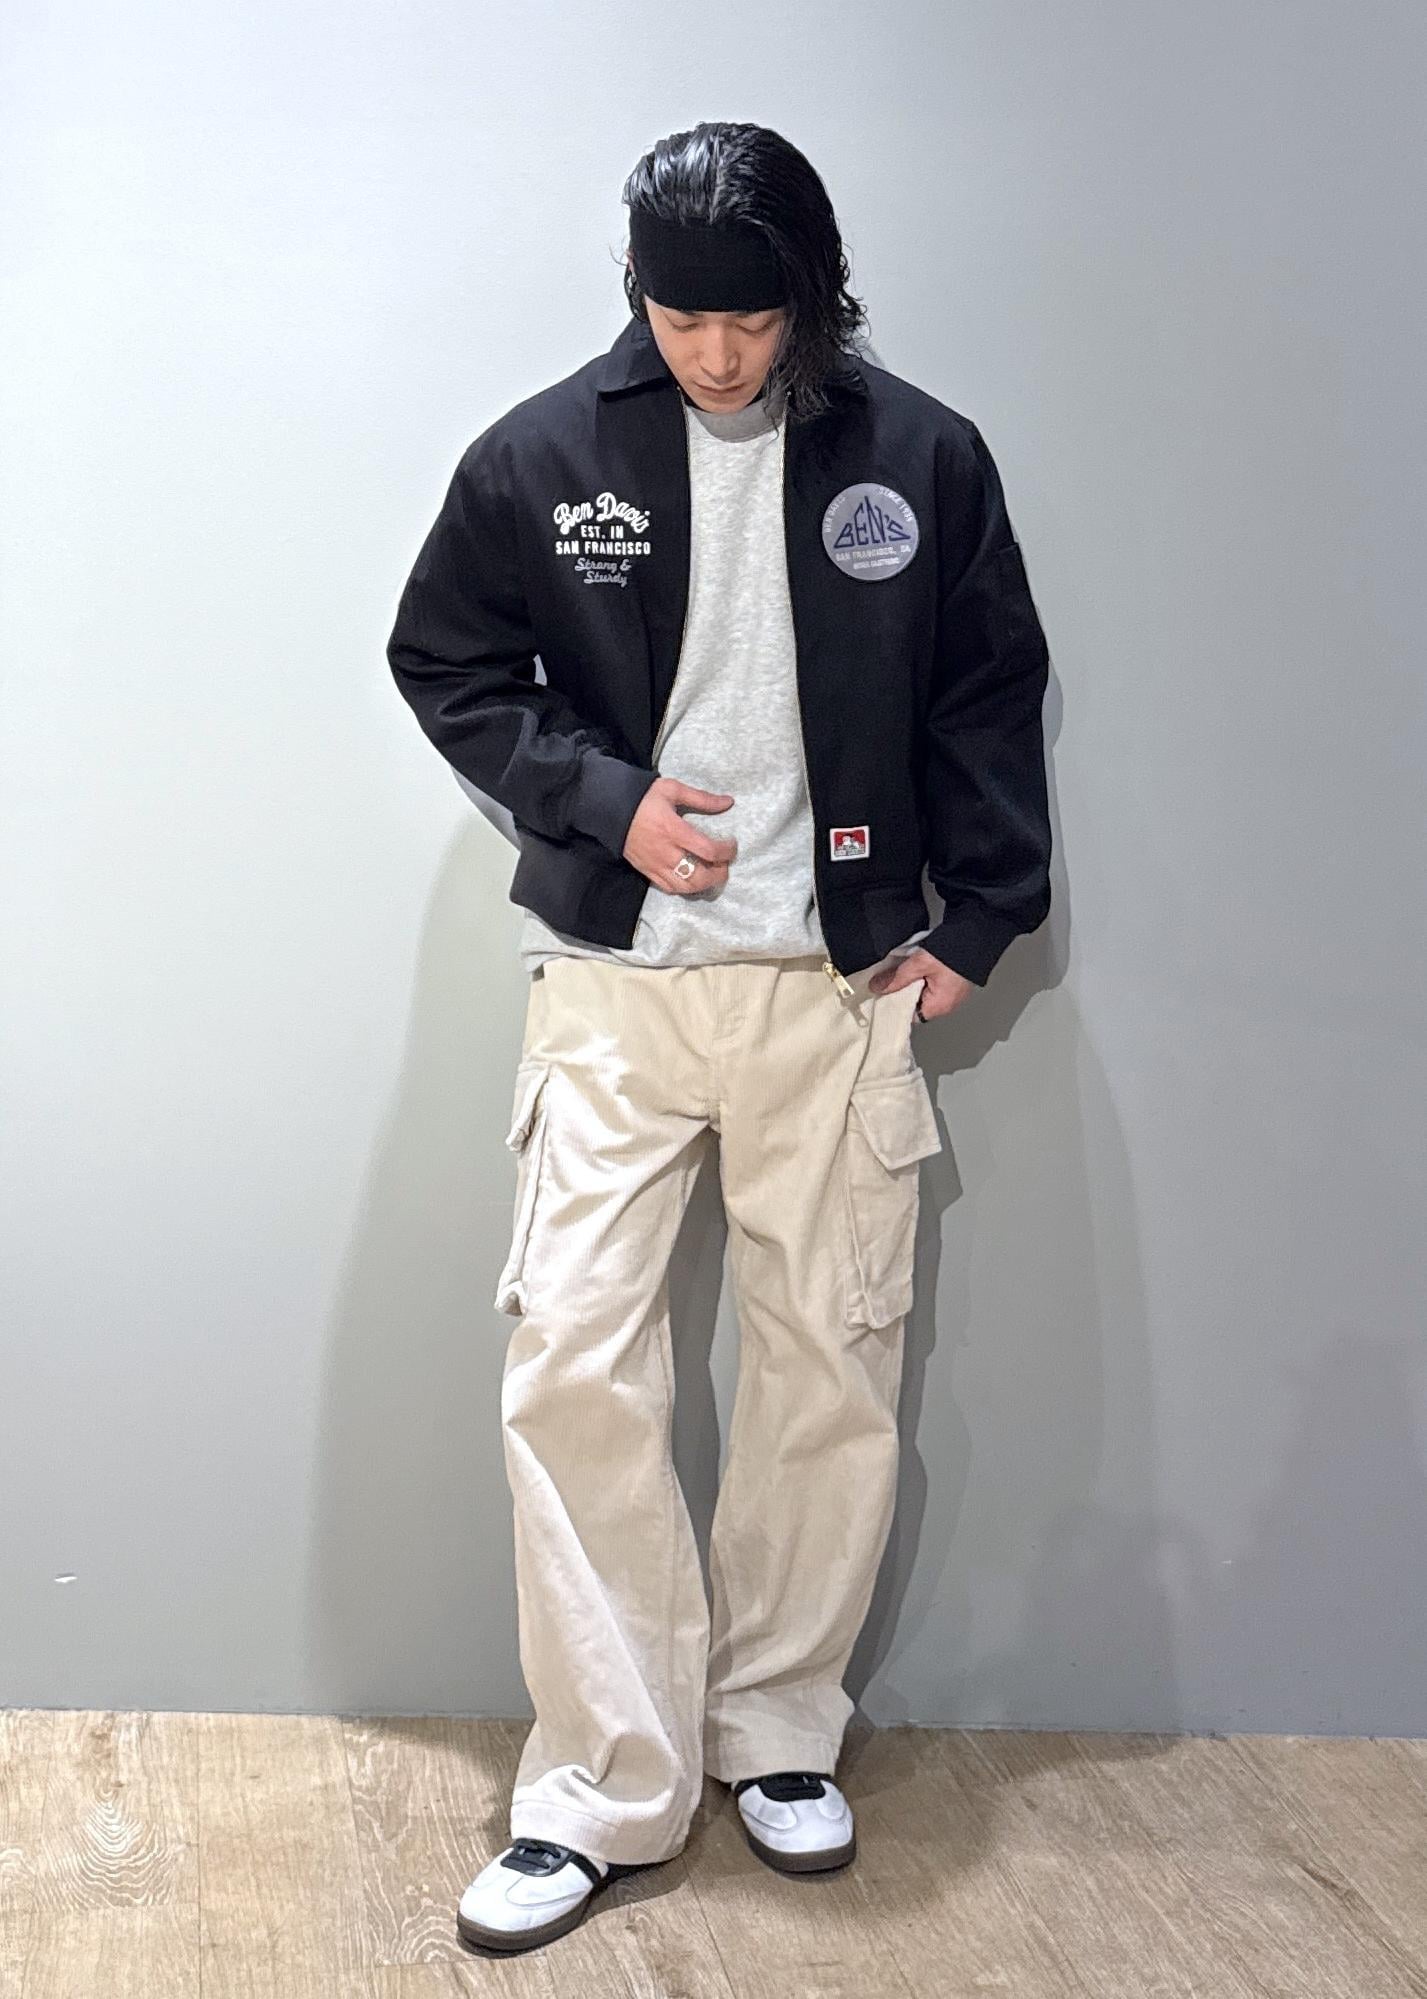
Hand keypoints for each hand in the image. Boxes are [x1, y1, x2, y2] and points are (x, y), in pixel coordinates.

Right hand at [623, 776, 736, 893]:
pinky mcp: (647, 872)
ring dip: (704, 885)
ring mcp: (655, 865)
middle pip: (699, 876)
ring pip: (686, 887)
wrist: (609, 810)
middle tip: (724, 864)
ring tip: (711, 873)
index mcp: (674, 830)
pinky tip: (692, 878)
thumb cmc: (643, 798)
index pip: (708, 850)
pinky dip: (685, 888)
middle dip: (719, 874)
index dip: (726, 852)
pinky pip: (669, 888)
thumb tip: (729, 802)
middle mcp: (666, 852)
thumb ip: (702, 798)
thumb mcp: (673, 790)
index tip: (732, 846)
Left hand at [867, 946, 973, 1022]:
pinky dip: (926, 975)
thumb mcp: (918, 965)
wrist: (977, 933)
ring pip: (926, 992)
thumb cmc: (953, 952)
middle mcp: (949, 1004)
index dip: (896, 1003)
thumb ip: (896, 978)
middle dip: (904, 990)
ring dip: (915, 980)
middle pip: (917, 1004)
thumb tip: (876, 988)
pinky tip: (921, 963)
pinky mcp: (957, 980)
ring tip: (909, 966)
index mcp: (940, 1006)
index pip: (910, 1015)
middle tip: (895, 975)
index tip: (885, 991)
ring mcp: (955, 992)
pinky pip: (936, 983)